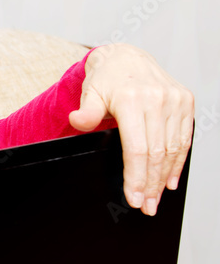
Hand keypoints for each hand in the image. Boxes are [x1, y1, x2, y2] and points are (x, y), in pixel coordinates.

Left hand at [68, 43, 193, 214]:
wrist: (126, 57)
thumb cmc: (106, 79)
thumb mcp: (90, 93)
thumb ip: (86, 111)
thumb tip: (77, 120)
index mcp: (133, 99)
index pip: (137, 149)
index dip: (136, 177)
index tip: (133, 198)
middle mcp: (158, 99)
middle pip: (156, 153)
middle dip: (150, 184)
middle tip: (146, 207)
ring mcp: (175, 100)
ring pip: (173, 149)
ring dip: (164, 177)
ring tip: (155, 198)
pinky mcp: (185, 101)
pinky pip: (184, 138)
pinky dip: (179, 161)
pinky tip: (169, 179)